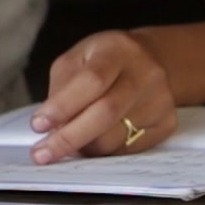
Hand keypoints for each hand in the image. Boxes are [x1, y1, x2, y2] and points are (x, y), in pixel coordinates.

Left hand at [29, 30, 177, 163]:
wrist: (151, 60)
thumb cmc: (103, 61)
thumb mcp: (75, 60)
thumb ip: (61, 90)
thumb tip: (53, 128)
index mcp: (118, 50)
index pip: (91, 81)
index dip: (63, 107)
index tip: (38, 125)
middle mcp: (145, 75)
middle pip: (106, 113)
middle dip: (69, 137)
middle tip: (42, 153)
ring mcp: (160, 101)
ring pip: (116, 137)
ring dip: (84, 147)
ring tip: (65, 145)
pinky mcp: (166, 124)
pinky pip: (128, 149)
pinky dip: (103, 152)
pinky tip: (91, 143)